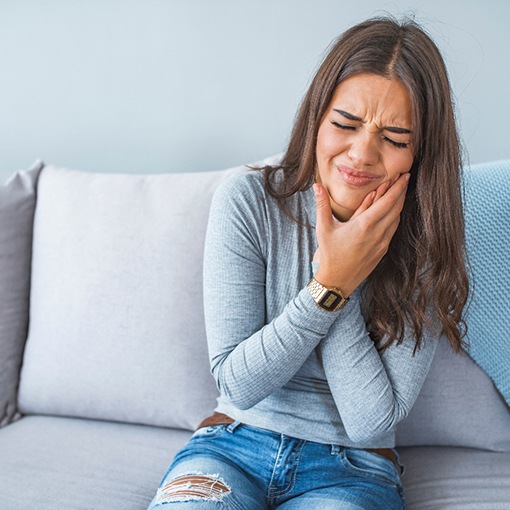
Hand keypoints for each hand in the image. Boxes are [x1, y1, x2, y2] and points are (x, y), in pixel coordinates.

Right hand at [313, 173, 409, 296]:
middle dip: (401, 191)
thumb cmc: (329, 254)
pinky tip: (392, 212)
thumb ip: (322, 205)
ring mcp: (382, 243)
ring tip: (399, 192)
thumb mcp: (323, 228)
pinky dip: (394, 217)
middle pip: (396, 208)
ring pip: (396, 219)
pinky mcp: (382, 251)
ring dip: (399, 204)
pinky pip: (392, 229)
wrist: (337, 280)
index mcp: (364, 225)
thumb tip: (316, 186)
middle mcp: (377, 234)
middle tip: (405, 178)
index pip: (387, 201)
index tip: (404, 175)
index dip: (398, 187)